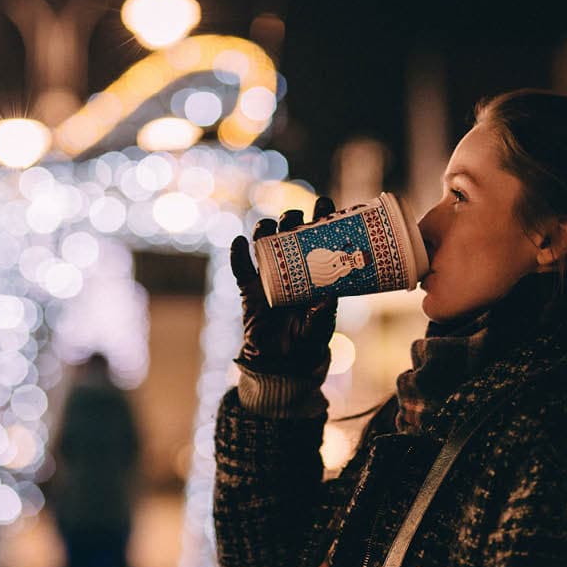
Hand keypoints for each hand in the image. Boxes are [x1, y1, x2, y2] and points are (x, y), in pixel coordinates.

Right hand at [230, 197, 337, 374]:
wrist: (282, 362)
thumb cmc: (307, 340)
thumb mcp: (319, 328)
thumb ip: (323, 314)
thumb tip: (328, 296)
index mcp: (314, 272)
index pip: (318, 239)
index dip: (321, 219)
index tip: (325, 203)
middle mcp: (291, 269)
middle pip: (289, 234)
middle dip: (291, 219)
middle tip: (296, 218)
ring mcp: (268, 277)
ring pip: (264, 244)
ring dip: (265, 230)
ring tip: (268, 226)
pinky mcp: (249, 290)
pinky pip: (240, 269)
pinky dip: (238, 254)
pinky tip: (239, 243)